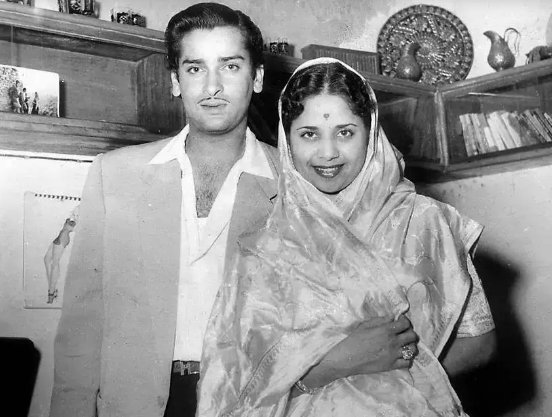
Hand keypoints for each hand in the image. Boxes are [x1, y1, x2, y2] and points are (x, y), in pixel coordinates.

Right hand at [300, 315, 417, 388]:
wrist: (346, 359)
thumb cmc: (353, 340)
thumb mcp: (364, 325)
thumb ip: (380, 320)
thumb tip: (392, 317)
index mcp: (386, 330)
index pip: (405, 323)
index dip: (405, 321)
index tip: (400, 321)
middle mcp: (393, 342)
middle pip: (412, 336)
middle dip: (409, 332)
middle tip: (402, 332)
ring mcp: (393, 355)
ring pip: (412, 349)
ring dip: (410, 345)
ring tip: (403, 344)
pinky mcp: (391, 366)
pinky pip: (407, 363)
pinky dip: (407, 358)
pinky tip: (400, 355)